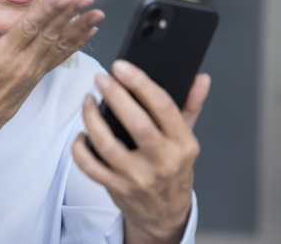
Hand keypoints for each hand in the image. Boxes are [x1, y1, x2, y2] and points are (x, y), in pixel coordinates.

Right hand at [0, 0, 104, 159]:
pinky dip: (75, 45)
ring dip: (79, 28)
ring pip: (59, 45)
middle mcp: (22, 64)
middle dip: (70, 14)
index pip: (29, 29)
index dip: (47, 12)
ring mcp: (33, 72)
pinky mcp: (37, 78)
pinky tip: (88, 33)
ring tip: (97, 14)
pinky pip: (59, 59)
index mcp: (3, 55)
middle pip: (50, 34)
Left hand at [72, 60, 209, 242]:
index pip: (163, 107)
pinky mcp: (117, 188)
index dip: (140, 82)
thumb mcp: (187, 140)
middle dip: (116, 96)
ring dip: (91, 119)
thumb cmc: (174, 170)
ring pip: (108, 145)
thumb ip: (190, 106)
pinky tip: (82, 134)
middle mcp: (162, 162)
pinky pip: (90, 167)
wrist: (164, 214)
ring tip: (87, 101)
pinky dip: (80, 149)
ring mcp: (138, 177)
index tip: (122, 67)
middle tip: (101, 78)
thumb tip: (200, 78)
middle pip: (137, 124)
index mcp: (183, 145)